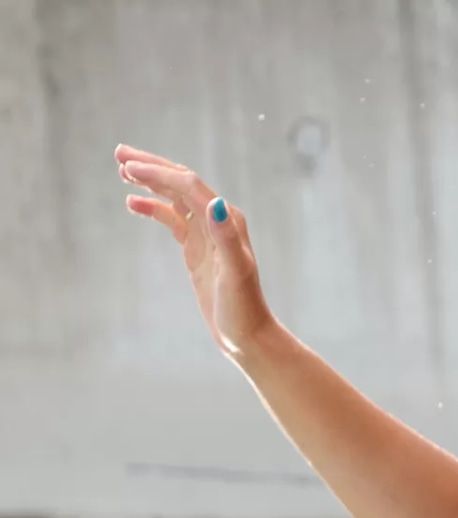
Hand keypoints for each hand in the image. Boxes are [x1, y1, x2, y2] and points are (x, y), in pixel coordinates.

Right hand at [115, 144, 274, 355]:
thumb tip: (215, 203)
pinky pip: (172, 220)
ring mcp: (207, 234)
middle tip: (119, 152)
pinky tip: (132, 202)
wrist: (247, 334)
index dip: (159, 173)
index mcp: (228, 220)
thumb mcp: (234, 272)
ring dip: (150, 181)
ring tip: (121, 168)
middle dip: (152, 166)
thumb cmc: (243, 306)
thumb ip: (225, 237)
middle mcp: (219, 221)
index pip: (189, 186)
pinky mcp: (197, 249)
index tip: (128, 166)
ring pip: (175, 198)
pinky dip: (153, 208)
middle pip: (181, 184)